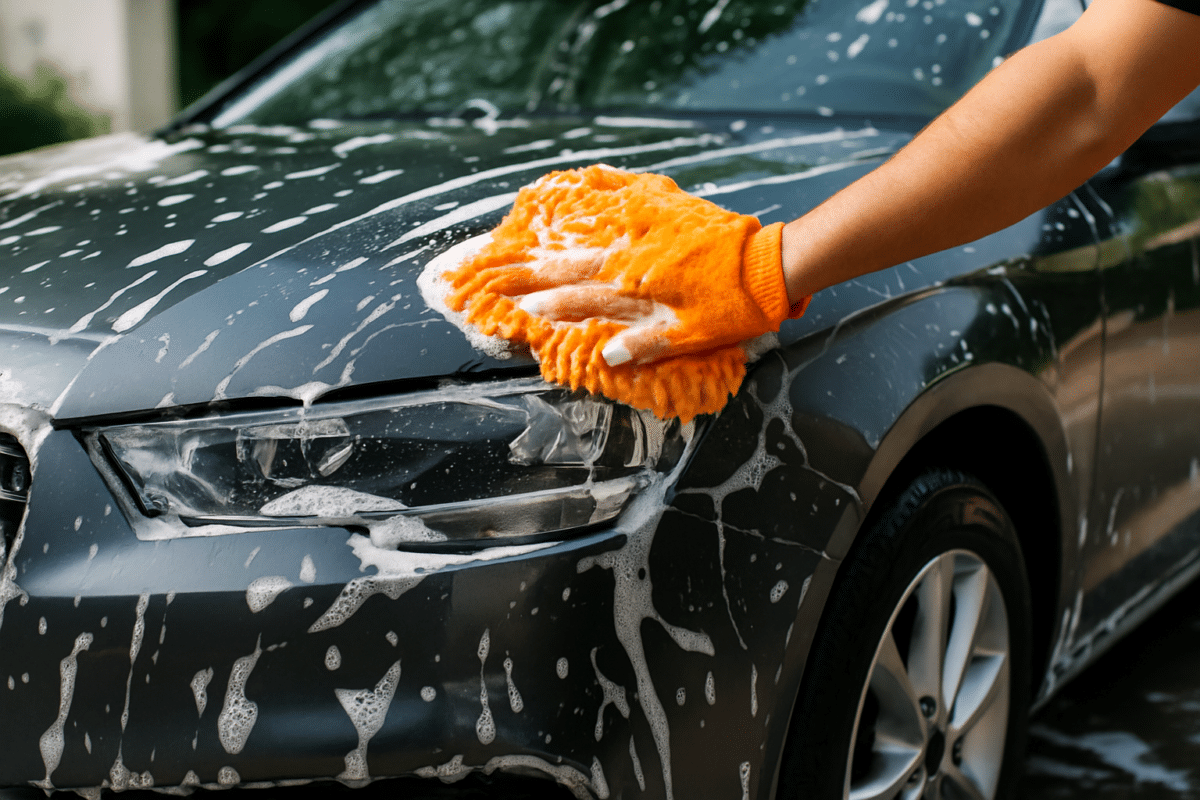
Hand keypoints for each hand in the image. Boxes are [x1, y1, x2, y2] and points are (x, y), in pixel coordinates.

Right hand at [442, 164, 808, 419]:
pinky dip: (602, 181)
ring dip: (553, 231)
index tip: (506, 308)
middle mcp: (629, 251)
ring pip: (589, 226)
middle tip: (490, 270)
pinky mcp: (665, 205)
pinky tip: (585, 174)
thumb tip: (604, 355)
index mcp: (630, 285)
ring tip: (522, 230)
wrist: (769, 265)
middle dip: (527, 270)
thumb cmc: (731, 307)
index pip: (572, 298)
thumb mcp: (688, 335)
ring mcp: (646, 224)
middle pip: (567, 262)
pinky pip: (626, 188)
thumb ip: (643, 343)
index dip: (537, 305)